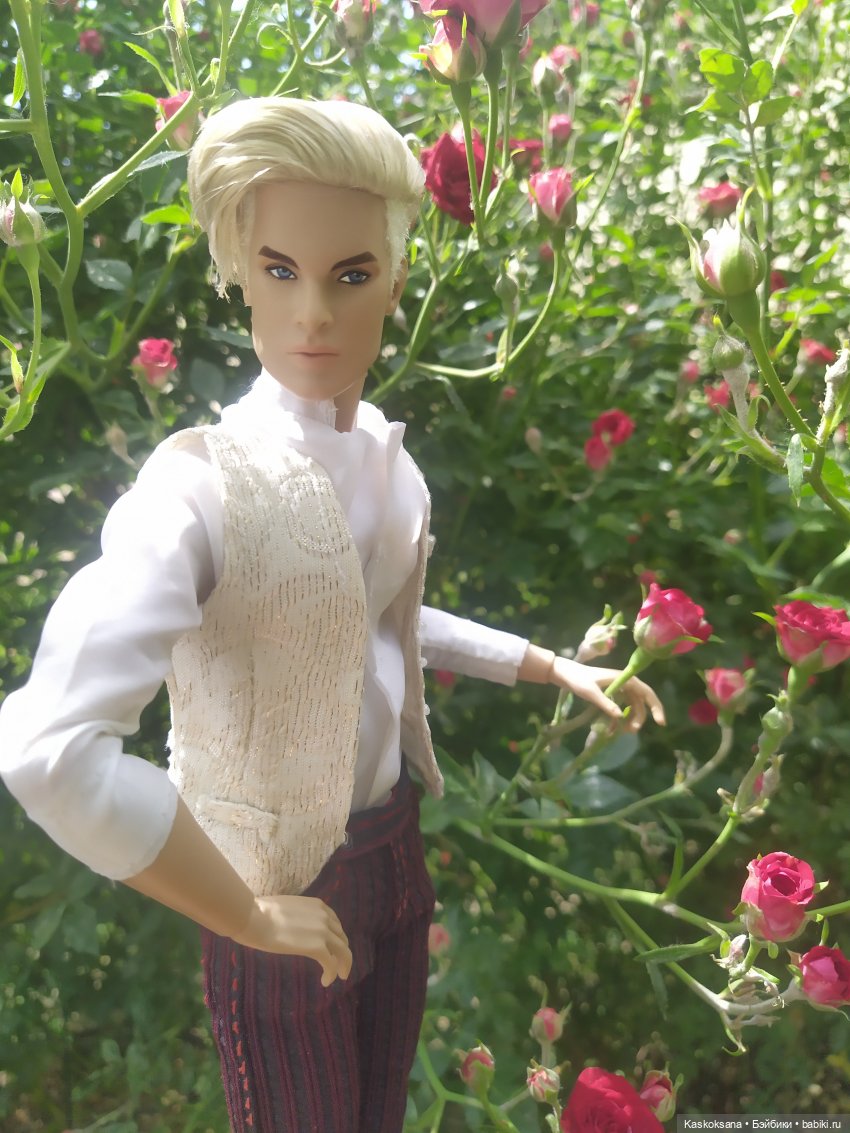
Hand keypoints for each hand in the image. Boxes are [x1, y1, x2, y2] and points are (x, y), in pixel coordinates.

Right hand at [232, 894, 352, 985]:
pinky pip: (331, 964)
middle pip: (342, 938)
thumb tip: (293, 924)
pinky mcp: (317, 947)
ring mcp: (323, 932)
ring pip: (343, 951)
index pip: (335, 923)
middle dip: (342, 952)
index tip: (333, 948)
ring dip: (343, 965)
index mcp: (318, 905)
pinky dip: (332, 974)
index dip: (336, 937)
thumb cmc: (263, 913)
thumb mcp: (289, 908)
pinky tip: (325, 982)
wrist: (255, 919)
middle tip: (340, 964)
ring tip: (340, 976)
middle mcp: (325, 917)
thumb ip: (299, 915)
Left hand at [550, 656, 665, 731]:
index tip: (660, 722)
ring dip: (630, 719)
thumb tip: (619, 716)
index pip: (646, 692)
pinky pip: (620, 708)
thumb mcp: (590, 692)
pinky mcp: (611, 694)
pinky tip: (611, 729)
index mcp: (624, 679)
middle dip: (639, 717)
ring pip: (631, 706)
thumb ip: (605, 703)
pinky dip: (619, 718)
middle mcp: (624, 683)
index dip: (656, 706)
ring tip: (622, 732)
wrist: (565, 674)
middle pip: (640, 702)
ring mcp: (618, 689)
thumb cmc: (578, 679)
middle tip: (632, 731)